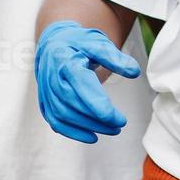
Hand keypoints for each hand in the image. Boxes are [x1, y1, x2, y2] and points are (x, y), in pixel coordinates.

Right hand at [35, 20, 140, 143]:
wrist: (54, 43)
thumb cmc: (79, 43)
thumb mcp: (98, 43)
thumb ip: (116, 58)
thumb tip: (135, 72)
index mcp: (66, 60)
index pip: (82, 86)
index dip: (100, 106)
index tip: (120, 119)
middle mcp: (52, 77)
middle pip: (73, 104)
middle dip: (97, 120)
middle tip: (120, 125)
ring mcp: (45, 90)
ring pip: (64, 115)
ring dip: (88, 127)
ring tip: (112, 130)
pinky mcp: (45, 101)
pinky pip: (55, 121)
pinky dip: (72, 132)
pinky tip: (92, 136)